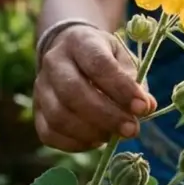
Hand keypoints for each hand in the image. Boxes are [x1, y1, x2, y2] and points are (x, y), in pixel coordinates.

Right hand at [34, 25, 156, 151]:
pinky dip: (75, 143)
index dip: (121, 89)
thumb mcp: (124, 59)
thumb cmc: (104, 57)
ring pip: (59, 115)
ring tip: (114, 135)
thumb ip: (136, 82)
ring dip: (91, 132)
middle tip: (131, 129)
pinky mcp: (37, 110)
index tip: (142, 107)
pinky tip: (96, 140)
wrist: (72, 54)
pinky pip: (49, 133)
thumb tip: (147, 107)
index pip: (98, 64)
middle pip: (73, 92)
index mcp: (80, 41)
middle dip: (106, 115)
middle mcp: (54, 61)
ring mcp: (41, 86)